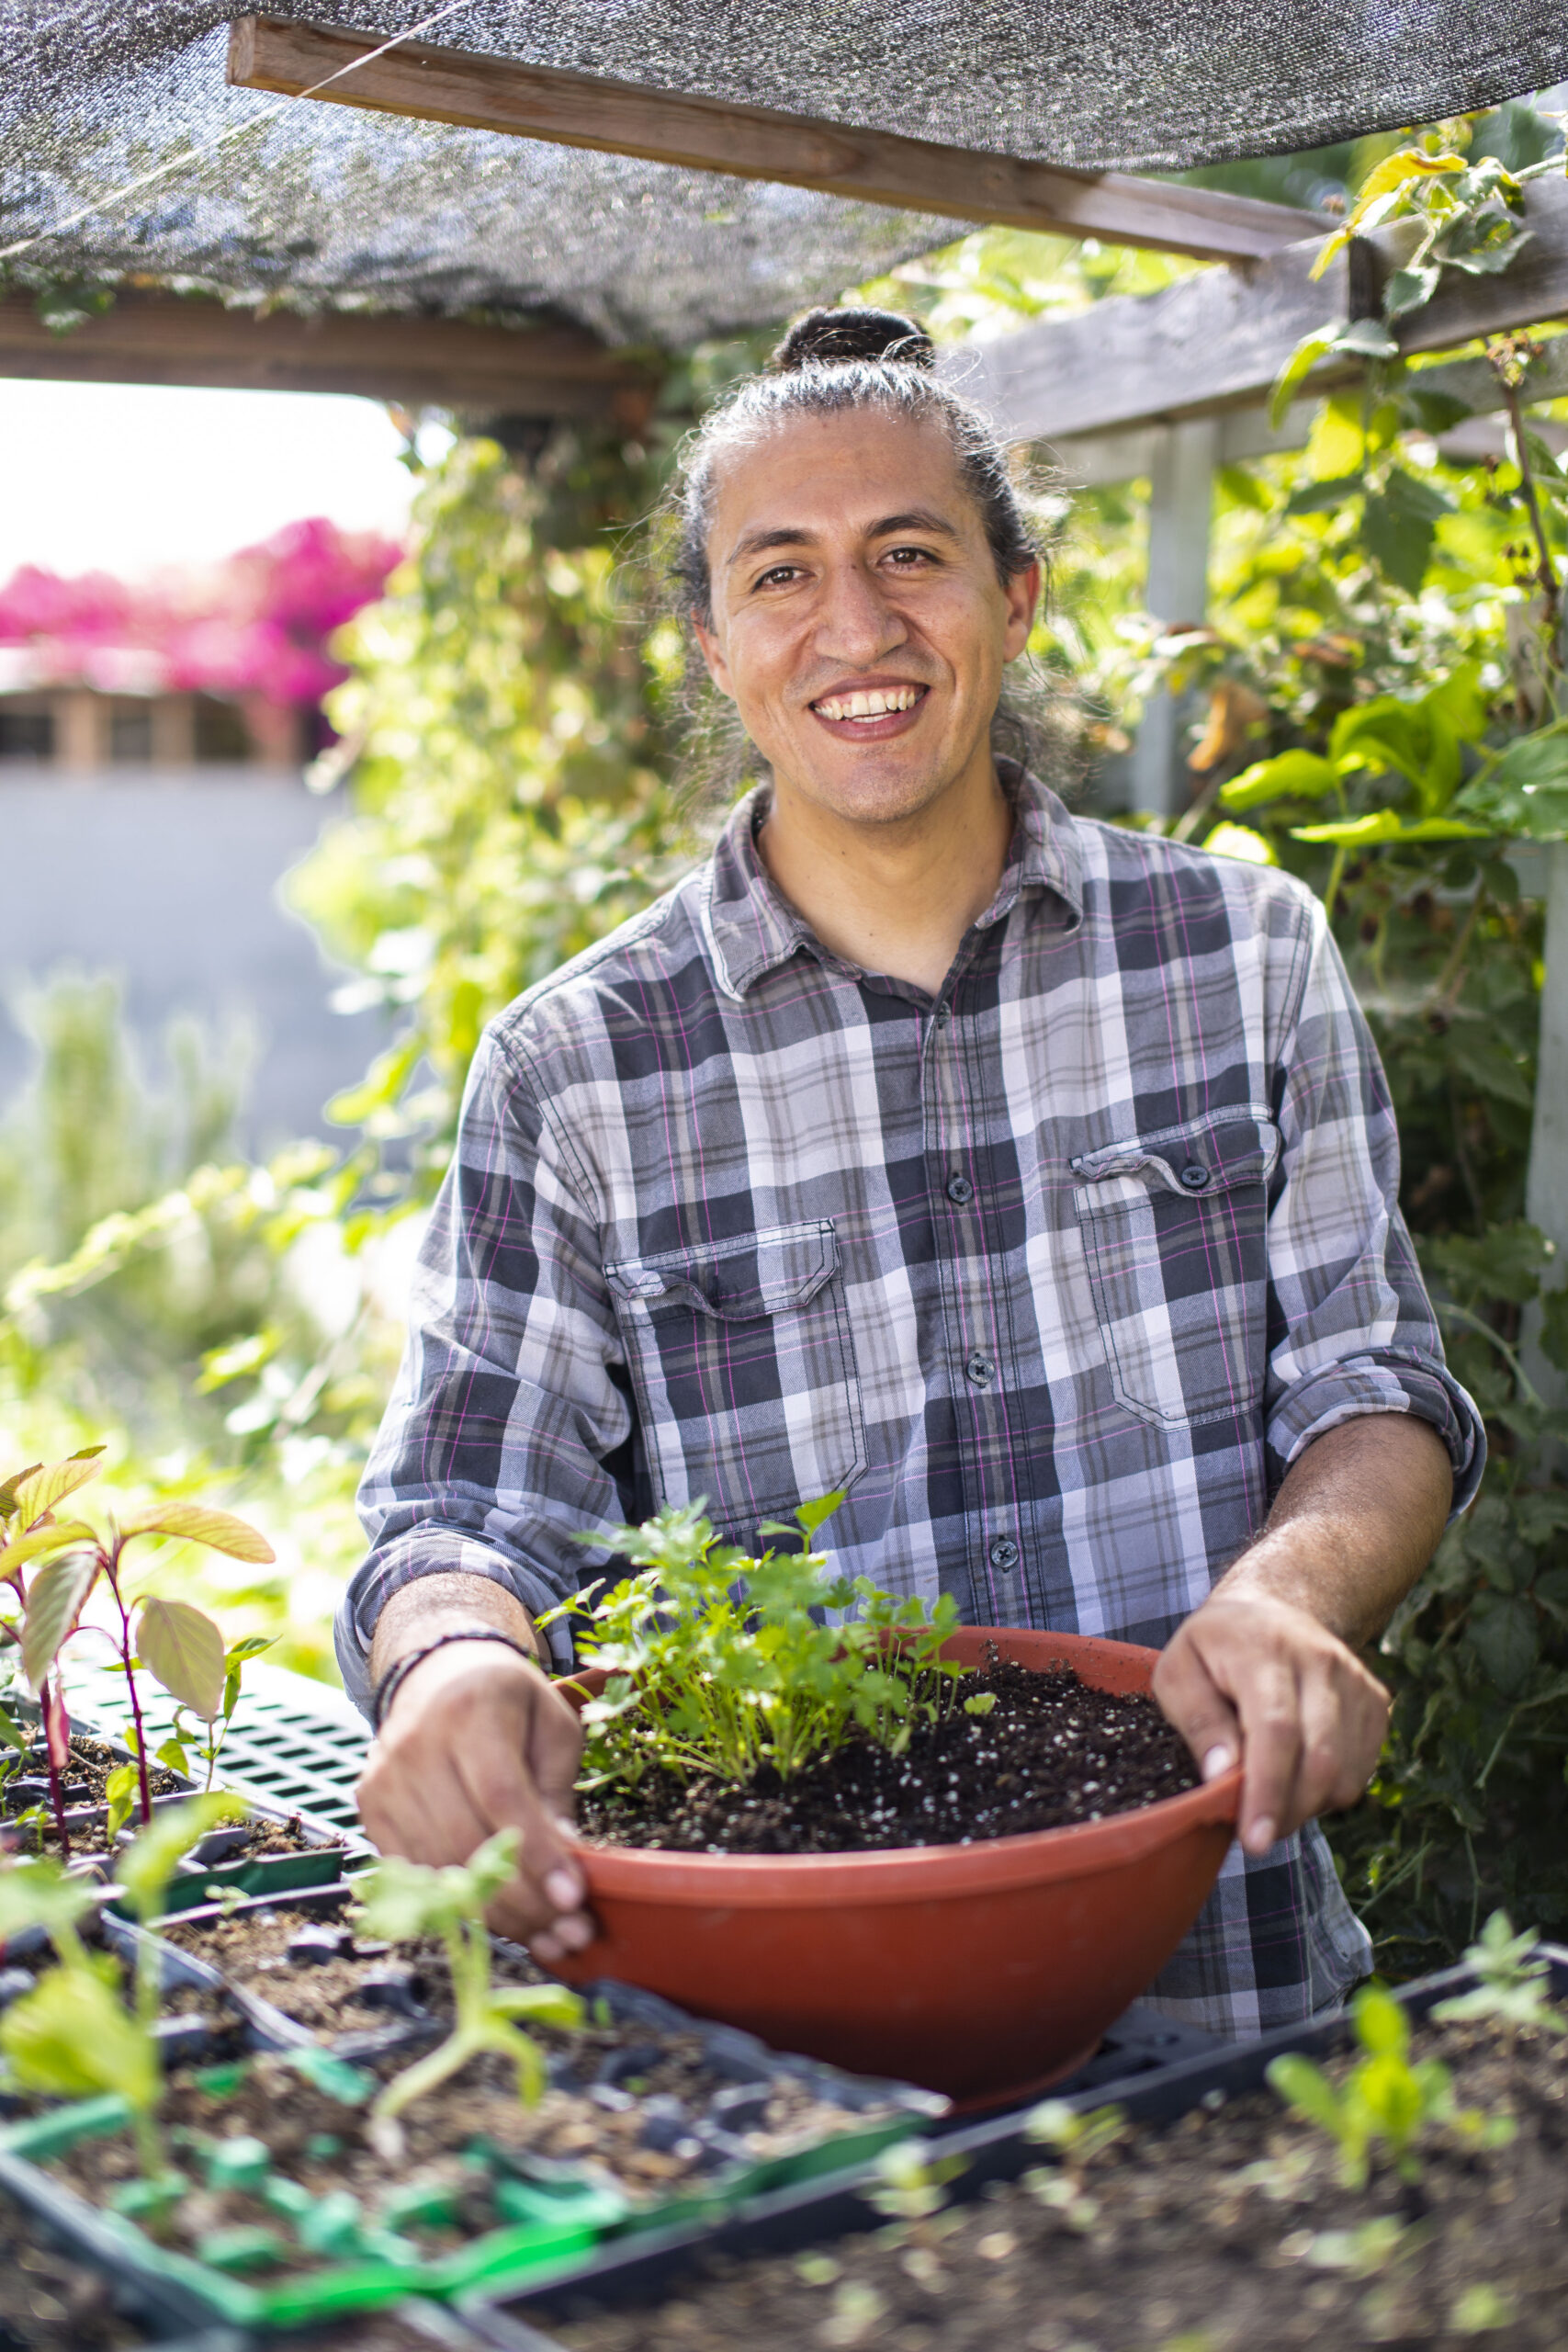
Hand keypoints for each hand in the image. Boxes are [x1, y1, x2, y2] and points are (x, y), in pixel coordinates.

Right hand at [356, 1641, 593, 1962]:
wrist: (437, 1674)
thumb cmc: (506, 1700)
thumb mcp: (552, 1725)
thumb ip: (557, 1790)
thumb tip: (566, 1860)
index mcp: (471, 1712)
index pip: (501, 1795)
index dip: (536, 1853)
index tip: (572, 1897)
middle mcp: (417, 1744)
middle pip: (467, 1840)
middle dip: (523, 1898)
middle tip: (570, 1932)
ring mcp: (386, 1779)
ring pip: (439, 1866)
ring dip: (495, 1913)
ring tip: (543, 1935)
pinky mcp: (371, 1809)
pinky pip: (414, 1872)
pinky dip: (455, 1902)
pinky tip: (499, 1919)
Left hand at [1151, 1586, 1390, 1857]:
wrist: (1273, 1608)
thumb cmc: (1214, 1649)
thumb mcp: (1177, 1672)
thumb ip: (1197, 1722)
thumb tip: (1222, 1777)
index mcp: (1263, 1649)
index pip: (1276, 1730)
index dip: (1267, 1791)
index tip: (1254, 1840)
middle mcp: (1320, 1660)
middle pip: (1320, 1758)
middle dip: (1288, 1811)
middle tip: (1255, 1831)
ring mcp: (1355, 1679)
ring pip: (1346, 1772)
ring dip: (1307, 1805)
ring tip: (1271, 1794)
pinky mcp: (1375, 1700)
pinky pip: (1361, 1770)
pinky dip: (1330, 1790)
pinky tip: (1297, 1773)